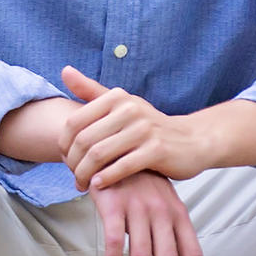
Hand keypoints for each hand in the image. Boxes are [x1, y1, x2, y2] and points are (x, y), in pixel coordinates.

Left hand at [59, 65, 208, 190]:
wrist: (191, 140)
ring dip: (85, 175)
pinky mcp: (156, 150)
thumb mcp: (122, 104)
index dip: (64, 144)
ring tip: (83, 184)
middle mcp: (130, 109)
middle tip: (73, 176)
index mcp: (118, 97)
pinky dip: (105, 179)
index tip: (65, 158)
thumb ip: (91, 90)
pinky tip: (99, 185)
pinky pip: (121, 167)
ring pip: (100, 155)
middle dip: (73, 163)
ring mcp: (144, 129)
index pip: (75, 121)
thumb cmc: (149, 125)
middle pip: (85, 140)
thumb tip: (65, 70)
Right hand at [90, 170, 202, 255]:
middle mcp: (162, 211)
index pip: (192, 252)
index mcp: (178, 213)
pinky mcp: (114, 203)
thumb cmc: (142, 182)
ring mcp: (139, 206)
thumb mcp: (164, 202)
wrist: (115, 150)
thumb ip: (172, 230)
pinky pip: (115, 239)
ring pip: (142, 255)